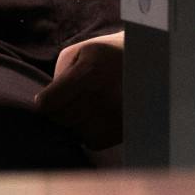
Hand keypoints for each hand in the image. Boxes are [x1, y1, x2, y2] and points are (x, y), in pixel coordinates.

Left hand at [35, 31, 124, 149]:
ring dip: (74, 123)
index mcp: (90, 72)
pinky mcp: (125, 130)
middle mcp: (105, 97)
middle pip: (62, 119)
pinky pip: (93, 142)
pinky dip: (89, 133)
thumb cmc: (108, 54)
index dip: (45, 102)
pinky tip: (96, 117)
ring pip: (76, 133)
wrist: (150, 62)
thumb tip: (46, 106)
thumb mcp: (81, 52)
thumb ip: (60, 76)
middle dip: (59, 111)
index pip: (49, 104)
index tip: (47, 99)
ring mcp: (117, 116)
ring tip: (84, 107)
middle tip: (68, 100)